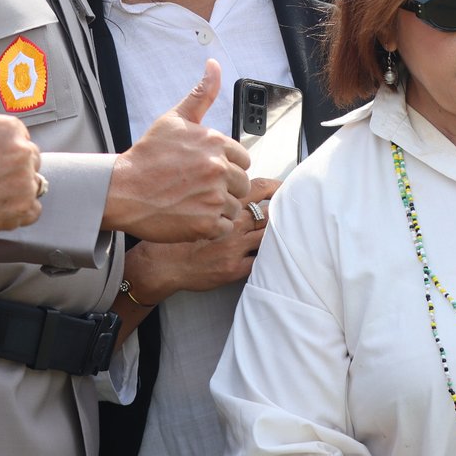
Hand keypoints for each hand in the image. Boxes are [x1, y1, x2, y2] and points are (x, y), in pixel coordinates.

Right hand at [0, 49, 41, 239]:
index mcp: (11, 127)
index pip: (18, 137)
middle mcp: (23, 153)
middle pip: (28, 159)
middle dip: (9, 166)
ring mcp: (25, 183)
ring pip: (32, 182)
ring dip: (14, 187)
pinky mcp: (23, 210)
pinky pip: (32, 209)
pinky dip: (17, 210)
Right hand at [103, 61, 250, 242]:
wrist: (122, 190)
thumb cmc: (146, 157)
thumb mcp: (174, 119)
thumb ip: (201, 94)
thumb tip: (214, 66)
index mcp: (215, 143)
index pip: (243, 160)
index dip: (225, 166)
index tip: (204, 171)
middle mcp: (218, 169)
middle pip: (242, 185)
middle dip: (224, 188)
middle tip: (196, 188)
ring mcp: (213, 197)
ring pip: (234, 207)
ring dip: (216, 208)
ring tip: (191, 202)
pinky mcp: (206, 224)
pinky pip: (224, 227)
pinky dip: (209, 227)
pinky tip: (190, 216)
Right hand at [124, 177, 280, 299]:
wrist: (161, 264)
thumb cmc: (175, 235)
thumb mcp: (192, 205)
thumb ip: (216, 196)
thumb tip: (235, 189)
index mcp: (222, 204)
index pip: (259, 188)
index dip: (276, 187)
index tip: (284, 187)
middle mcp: (232, 223)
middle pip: (270, 212)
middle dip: (284, 210)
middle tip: (295, 209)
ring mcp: (235, 247)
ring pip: (269, 235)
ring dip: (279, 234)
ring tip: (289, 233)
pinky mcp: (235, 268)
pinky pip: (262, 262)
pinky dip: (270, 258)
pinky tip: (273, 256)